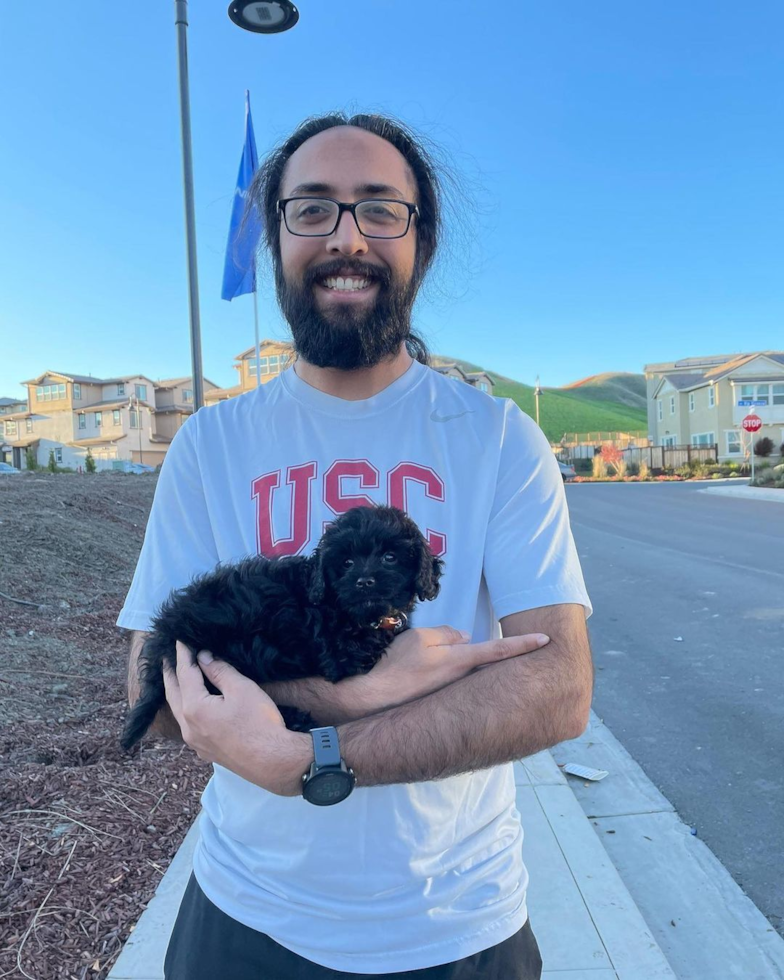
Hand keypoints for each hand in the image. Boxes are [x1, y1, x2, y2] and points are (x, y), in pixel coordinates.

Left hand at [162, 641, 310, 795]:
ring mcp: (195, 743)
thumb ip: (219, 671)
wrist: (273, 762)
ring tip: (176, 679)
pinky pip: (188, 726)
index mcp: (194, 708)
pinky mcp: (206, 751)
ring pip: (179, 712)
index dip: (183, 655)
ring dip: (176, 693)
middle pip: (173, 695)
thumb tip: (203, 657)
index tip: (180, 639)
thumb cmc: (259, 723)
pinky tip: (193, 706)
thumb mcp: (242, 689)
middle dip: (169, 675)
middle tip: (166, 658)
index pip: (185, 674)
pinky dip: (186, 710)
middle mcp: (188, 727)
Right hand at [354, 626, 549, 714]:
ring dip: (478, 668)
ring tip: (475, 662)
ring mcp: (454, 693)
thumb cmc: (397, 666)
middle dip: (510, 659)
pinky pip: (459, 685)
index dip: (524, 643)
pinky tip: (442, 676)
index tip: (546, 639)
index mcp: (461, 660)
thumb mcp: (420, 638)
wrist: (376, 700)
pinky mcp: (444, 701)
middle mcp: (464, 680)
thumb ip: (447, 634)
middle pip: (491, 665)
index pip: (500, 649)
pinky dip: (462, 679)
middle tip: (528, 650)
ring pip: (473, 674)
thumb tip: (466, 636)